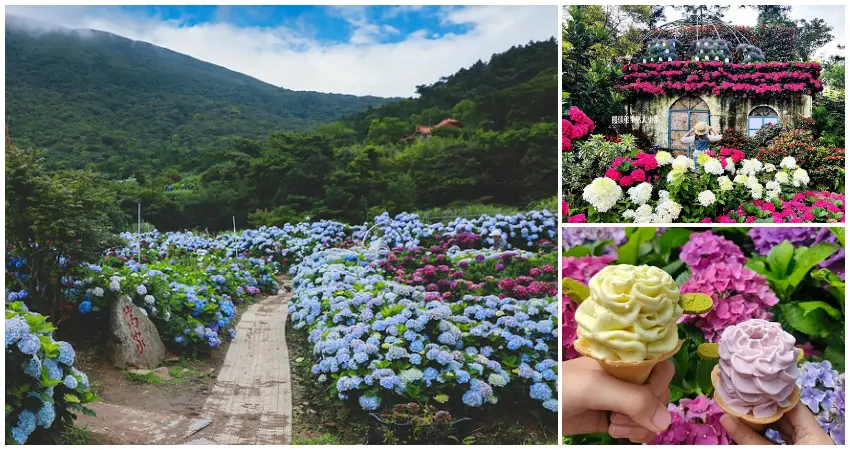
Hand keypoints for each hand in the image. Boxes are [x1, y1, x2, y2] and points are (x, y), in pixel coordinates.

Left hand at [562, 357, 674, 442]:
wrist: (538, 407)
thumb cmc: (562, 387)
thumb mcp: (596, 388)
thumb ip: (632, 400)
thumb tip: (665, 420)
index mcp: (625, 359)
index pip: (661, 366)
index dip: (659, 383)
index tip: (645, 396)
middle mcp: (627, 377)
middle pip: (660, 394)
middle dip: (647, 410)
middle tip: (620, 415)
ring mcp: (622, 398)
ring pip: (653, 414)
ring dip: (639, 426)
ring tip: (613, 424)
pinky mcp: (616, 417)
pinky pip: (641, 427)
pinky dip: (635, 433)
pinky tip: (614, 431)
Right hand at [720, 403, 834, 444]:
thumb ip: (748, 439)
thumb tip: (724, 417)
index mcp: (815, 436)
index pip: (793, 404)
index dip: (770, 396)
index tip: (748, 388)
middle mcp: (815, 440)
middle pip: (789, 416)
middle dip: (763, 409)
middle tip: (740, 400)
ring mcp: (808, 448)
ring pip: (785, 429)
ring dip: (764, 422)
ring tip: (742, 413)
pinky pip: (783, 440)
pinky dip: (768, 435)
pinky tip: (752, 430)